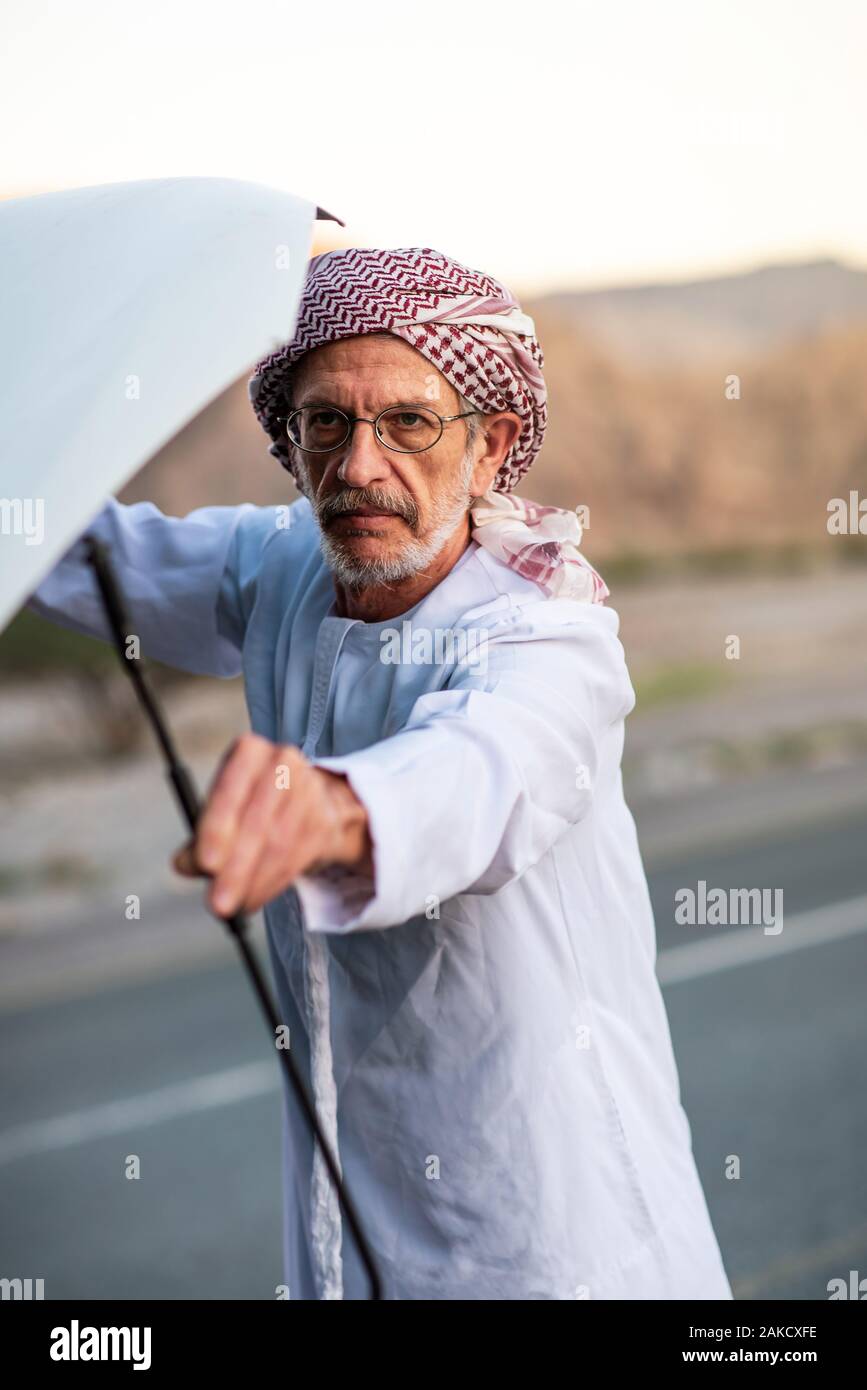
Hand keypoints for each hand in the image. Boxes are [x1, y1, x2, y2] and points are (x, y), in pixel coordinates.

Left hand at [171, 733, 371, 916]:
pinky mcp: (324, 820)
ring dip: (253, 883)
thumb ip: (201, 838)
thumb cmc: (254, 805)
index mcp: (248, 752)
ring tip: (233, 906)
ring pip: (279, 844)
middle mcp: (282, 762)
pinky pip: (296, 859)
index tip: (206, 865)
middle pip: (258, 821)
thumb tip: (183, 864)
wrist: (313, 802)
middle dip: (236, 868)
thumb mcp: (223, 812)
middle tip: (218, 903)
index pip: (230, 788)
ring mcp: (309, 790)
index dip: (218, 827)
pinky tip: (253, 899)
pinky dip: (271, 885)